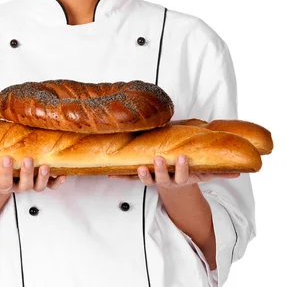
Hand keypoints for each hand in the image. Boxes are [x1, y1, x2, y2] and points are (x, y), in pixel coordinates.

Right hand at [0, 156, 67, 193]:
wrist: (7, 176)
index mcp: (4, 184)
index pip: (4, 183)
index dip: (5, 173)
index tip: (5, 158)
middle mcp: (19, 186)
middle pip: (24, 186)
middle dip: (26, 173)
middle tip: (27, 159)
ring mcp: (32, 184)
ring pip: (39, 186)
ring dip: (44, 177)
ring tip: (45, 166)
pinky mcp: (43, 182)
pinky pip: (52, 185)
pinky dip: (58, 181)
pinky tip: (63, 175)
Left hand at [108, 155, 240, 188]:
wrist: (176, 191)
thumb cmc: (190, 175)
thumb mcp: (205, 175)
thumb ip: (220, 173)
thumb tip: (239, 170)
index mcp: (182, 179)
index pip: (184, 174)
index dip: (182, 168)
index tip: (182, 157)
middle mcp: (168, 181)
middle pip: (163, 177)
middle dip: (161, 169)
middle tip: (159, 158)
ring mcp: (155, 181)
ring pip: (146, 179)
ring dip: (141, 174)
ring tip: (138, 166)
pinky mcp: (143, 179)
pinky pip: (130, 178)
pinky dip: (120, 176)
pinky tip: (109, 172)